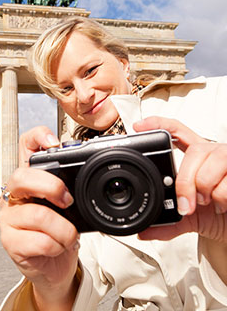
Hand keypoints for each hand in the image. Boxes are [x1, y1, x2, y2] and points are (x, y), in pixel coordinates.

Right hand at [0, 126, 79, 308]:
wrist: (55, 266)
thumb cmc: (61, 231)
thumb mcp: (69, 206)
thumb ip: (72, 188)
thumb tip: (92, 172)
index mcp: (30, 179)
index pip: (25, 146)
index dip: (37, 136)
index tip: (54, 142)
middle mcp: (14, 194)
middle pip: (22, 176)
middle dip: (51, 187)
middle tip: (68, 201)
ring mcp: (8, 218)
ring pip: (36, 214)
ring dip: (63, 230)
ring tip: (68, 236)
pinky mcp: (10, 242)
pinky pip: (37, 241)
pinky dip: (56, 246)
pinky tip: (57, 247)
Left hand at [133, 117, 226, 242]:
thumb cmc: (218, 216)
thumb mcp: (189, 218)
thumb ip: (167, 223)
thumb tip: (143, 232)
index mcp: (197, 159)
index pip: (177, 132)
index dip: (159, 124)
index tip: (139, 126)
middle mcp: (214, 154)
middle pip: (196, 151)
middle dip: (187, 181)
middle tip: (187, 204)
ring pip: (213, 163)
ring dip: (206, 190)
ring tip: (209, 202)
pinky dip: (222, 199)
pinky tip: (224, 205)